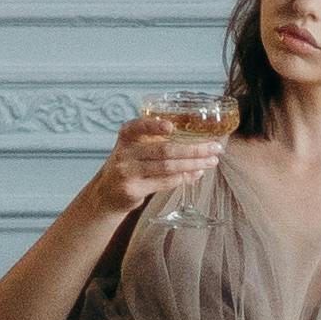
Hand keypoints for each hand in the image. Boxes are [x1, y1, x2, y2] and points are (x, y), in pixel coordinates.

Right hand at [83, 110, 223, 220]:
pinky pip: (164, 183)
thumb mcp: (135, 148)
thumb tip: (196, 140)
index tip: (171, 127)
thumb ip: (156, 141)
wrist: (106, 192)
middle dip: (193, 149)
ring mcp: (128, 172)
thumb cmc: (129, 165)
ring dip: (193, 164)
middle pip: (164, 150)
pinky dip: (183, 178)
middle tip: (214, 148)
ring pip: (167, 167)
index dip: (154, 126)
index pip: (139, 127)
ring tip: (211, 161)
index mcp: (127, 136)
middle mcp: (125, 153)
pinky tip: (196, 173)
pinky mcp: (133, 189)